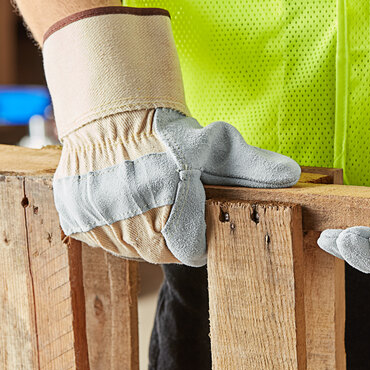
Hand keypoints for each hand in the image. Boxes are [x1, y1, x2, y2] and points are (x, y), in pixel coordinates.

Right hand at [44, 7, 299, 264]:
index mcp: (170, 203)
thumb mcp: (217, 146)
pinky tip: (123, 197)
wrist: (115, 117)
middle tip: (171, 195)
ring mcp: (100, 222)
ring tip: (147, 193)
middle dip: (173, 229)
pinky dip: (116, 226)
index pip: (193, 249)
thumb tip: (291, 175)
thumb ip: (253, 166)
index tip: (194, 207)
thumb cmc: (173, 135)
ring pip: (134, 249)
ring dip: (144, 229)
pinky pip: (106, 240)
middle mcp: (131, 219)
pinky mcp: (78, 221)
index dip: (198, 229)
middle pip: (164, 252)